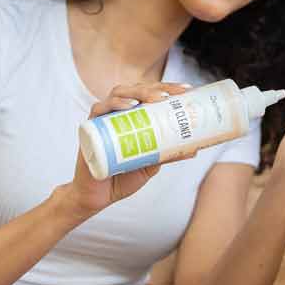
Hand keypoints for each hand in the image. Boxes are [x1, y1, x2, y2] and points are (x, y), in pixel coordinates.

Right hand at [58, 82, 189, 219]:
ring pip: (119, 93)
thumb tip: (194, 149)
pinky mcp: (90, 128)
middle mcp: (118, 113)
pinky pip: (99, 109)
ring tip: (156, 99)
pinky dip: (113, 104)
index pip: (151, 94)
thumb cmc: (122, 176)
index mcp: (133, 116)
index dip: (168, 88)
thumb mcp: (150, 163)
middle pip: (137, 89)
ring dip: (139, 92)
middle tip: (174, 95)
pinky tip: (129, 107)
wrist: (98, 196)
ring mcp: (103, 118)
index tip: (187, 89)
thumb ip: (167, 154)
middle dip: (157, 88)